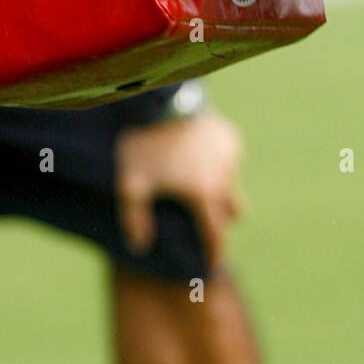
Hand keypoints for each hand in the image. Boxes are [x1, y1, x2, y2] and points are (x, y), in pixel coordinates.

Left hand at [115, 110, 245, 271]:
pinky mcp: (230, 137)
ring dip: (221, 193)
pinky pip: (229, 161)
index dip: (214, 252)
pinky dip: (218, 166)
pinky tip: (199, 160)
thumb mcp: (131, 184)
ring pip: (232, 185)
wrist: (161, 97)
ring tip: (201, 193)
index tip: (211, 265)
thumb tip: (139, 246)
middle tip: (205, 228)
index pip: (215, 233)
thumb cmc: (144, 144)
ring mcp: (230, 155)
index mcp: (203, 194)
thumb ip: (135, 218)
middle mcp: (224, 177)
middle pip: (231, 212)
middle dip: (220, 223)